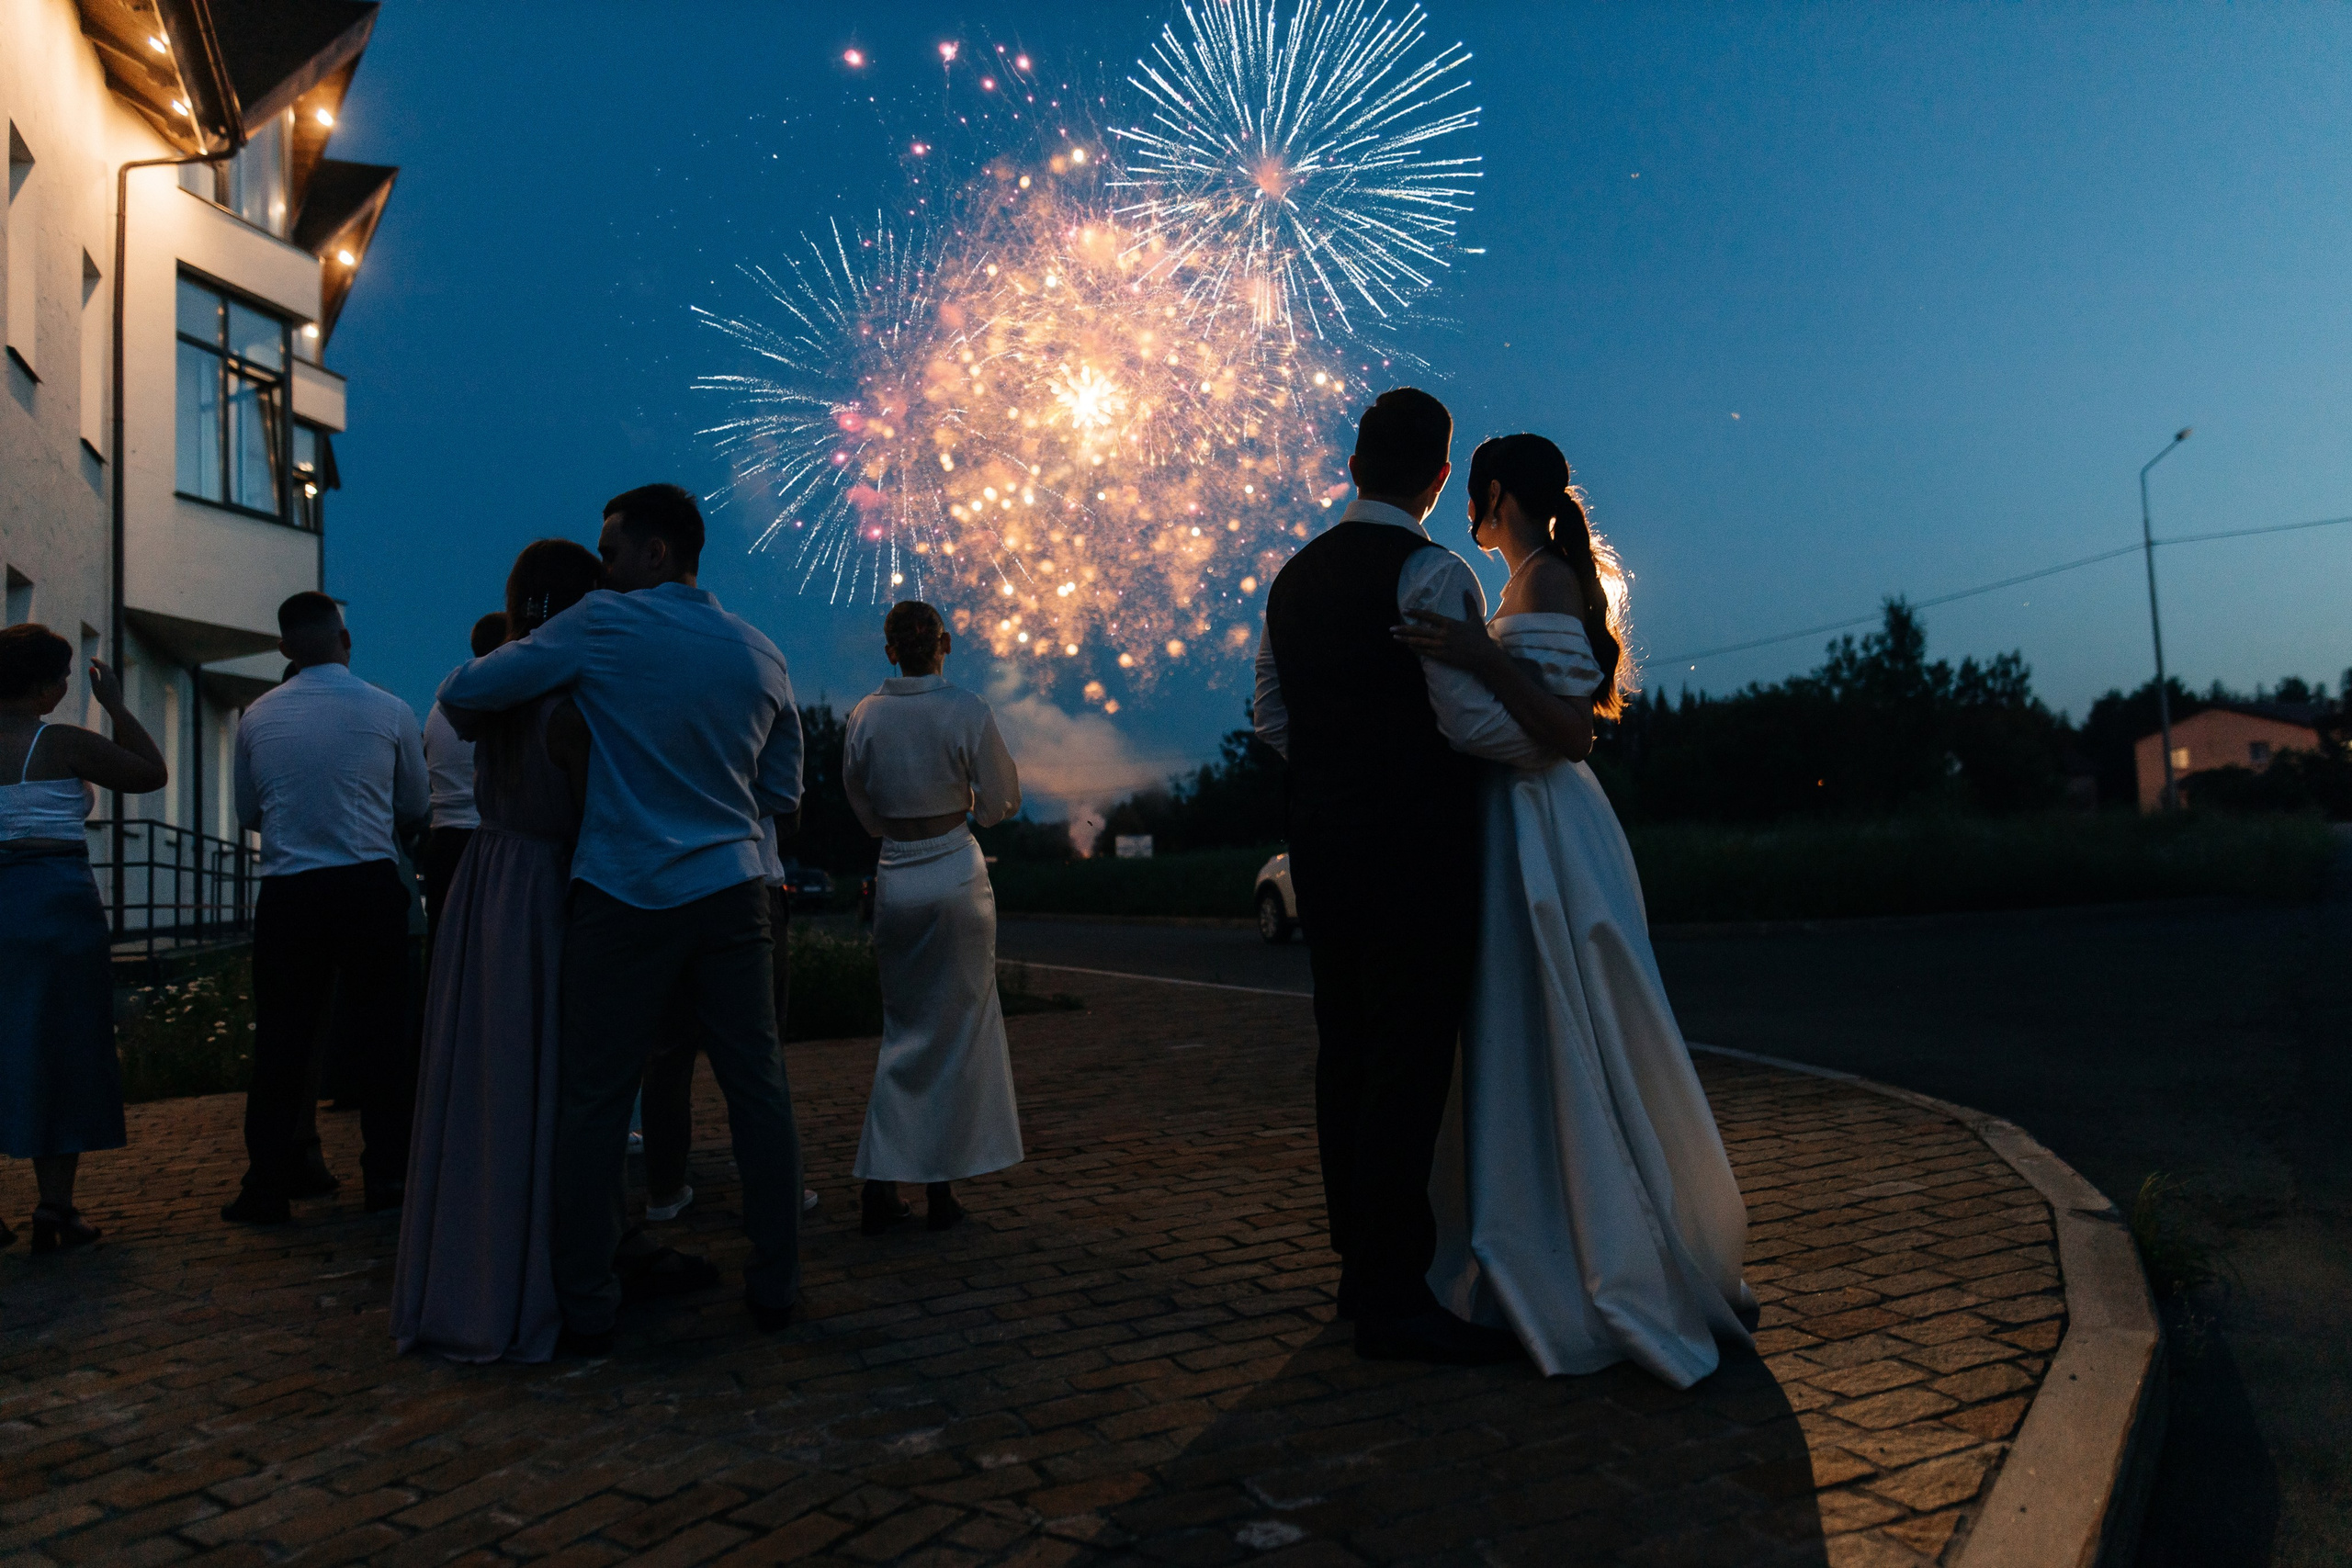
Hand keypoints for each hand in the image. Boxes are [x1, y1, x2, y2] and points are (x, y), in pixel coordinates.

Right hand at [88, 658, 125, 709]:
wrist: (115, 705)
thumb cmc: (103, 697)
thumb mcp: (96, 688)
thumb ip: (93, 677)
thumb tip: (91, 667)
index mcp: (106, 677)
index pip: (102, 665)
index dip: (96, 661)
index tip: (91, 658)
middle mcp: (112, 677)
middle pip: (106, 666)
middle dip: (99, 662)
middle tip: (93, 660)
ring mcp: (115, 680)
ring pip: (109, 670)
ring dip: (103, 666)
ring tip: (97, 666)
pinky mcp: (116, 683)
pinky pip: (111, 674)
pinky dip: (106, 670)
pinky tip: (103, 673)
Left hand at [1391, 590, 1506, 673]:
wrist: (1484, 657)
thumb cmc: (1480, 638)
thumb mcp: (1475, 619)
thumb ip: (1469, 603)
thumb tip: (1466, 590)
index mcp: (1449, 623)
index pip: (1428, 616)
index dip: (1416, 612)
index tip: (1405, 610)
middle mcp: (1443, 634)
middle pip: (1419, 630)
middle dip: (1403, 629)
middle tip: (1391, 628)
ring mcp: (1441, 646)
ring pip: (1419, 642)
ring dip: (1405, 640)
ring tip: (1394, 637)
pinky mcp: (1442, 657)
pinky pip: (1425, 653)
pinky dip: (1415, 649)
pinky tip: (1407, 646)